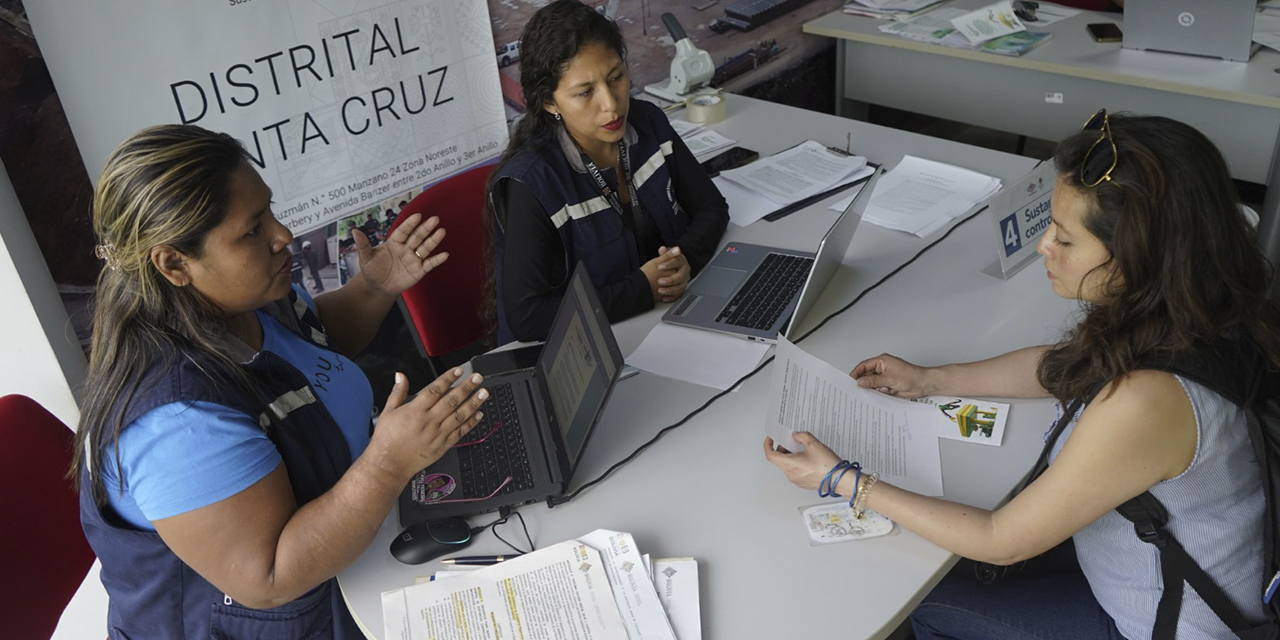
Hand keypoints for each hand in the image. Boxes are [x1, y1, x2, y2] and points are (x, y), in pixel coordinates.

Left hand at [351, 213, 447, 299]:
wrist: (378, 288)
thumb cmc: (372, 270)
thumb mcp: (365, 258)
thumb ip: (363, 245)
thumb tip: (354, 231)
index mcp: (394, 243)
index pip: (403, 231)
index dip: (410, 224)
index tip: (417, 216)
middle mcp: (406, 248)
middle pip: (417, 237)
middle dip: (426, 228)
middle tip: (435, 219)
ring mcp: (414, 259)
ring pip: (425, 248)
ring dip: (434, 240)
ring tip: (442, 231)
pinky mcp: (419, 271)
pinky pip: (429, 264)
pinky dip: (437, 260)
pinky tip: (445, 254)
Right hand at [368, 368, 487, 479]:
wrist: (389, 464)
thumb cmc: (387, 440)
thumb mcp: (387, 412)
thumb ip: (397, 392)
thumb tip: (400, 376)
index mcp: (415, 411)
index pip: (435, 390)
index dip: (448, 378)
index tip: (459, 370)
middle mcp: (428, 421)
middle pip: (451, 400)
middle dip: (467, 387)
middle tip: (478, 378)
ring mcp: (437, 434)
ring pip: (459, 415)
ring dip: (473, 403)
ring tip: (484, 393)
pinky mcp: (442, 446)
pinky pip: (460, 432)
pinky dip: (471, 423)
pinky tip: (479, 414)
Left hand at [639, 246, 690, 301]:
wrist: (674, 269)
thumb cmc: (669, 262)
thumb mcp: (666, 256)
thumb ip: (665, 253)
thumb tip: (662, 249)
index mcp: (681, 261)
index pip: (677, 261)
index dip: (668, 264)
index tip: (659, 266)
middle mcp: (685, 271)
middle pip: (680, 276)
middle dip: (670, 279)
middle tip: (660, 281)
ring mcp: (684, 280)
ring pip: (680, 287)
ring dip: (670, 290)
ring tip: (660, 291)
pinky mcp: (682, 288)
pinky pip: (678, 295)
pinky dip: (671, 297)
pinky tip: (664, 298)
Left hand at [763, 432, 842, 491]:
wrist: (840, 480)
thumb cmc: (827, 465)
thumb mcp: (814, 444)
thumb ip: (802, 436)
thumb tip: (795, 436)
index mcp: (790, 465)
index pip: (770, 455)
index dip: (768, 445)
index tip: (771, 438)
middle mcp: (790, 474)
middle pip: (778, 460)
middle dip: (782, 449)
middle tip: (791, 441)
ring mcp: (796, 480)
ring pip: (786, 466)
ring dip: (789, 456)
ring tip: (801, 448)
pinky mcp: (803, 483)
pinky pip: (794, 471)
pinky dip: (796, 463)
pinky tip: (807, 458)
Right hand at [850, 353, 935, 397]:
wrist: (923, 384)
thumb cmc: (911, 376)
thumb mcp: (889, 378)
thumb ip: (873, 381)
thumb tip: (860, 381)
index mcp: (881, 361)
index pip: (864, 366)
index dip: (856, 373)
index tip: (851, 381)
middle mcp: (882, 368)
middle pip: (867, 375)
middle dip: (865, 383)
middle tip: (861, 390)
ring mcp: (886, 377)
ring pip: (873, 384)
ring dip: (875, 388)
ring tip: (881, 390)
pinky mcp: (889, 385)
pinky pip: (879, 389)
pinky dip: (880, 392)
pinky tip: (886, 392)